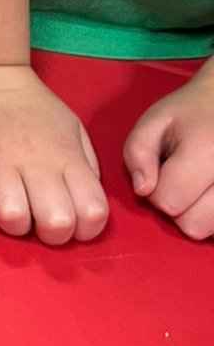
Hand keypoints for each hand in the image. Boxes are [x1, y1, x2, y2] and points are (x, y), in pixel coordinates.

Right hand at [0, 63, 106, 244]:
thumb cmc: (30, 104)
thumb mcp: (71, 127)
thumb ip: (85, 165)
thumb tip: (85, 203)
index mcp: (65, 155)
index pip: (93, 213)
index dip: (85, 230)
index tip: (70, 221)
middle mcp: (34, 161)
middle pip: (56, 224)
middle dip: (49, 235)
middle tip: (37, 219)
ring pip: (11, 218)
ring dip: (10, 223)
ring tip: (5, 206)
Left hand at [123, 64, 213, 238]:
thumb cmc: (191, 114)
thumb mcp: (155, 120)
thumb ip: (137, 153)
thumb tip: (142, 190)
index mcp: (207, 149)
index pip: (168, 202)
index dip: (156, 189)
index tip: (163, 169)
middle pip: (193, 226)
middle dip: (180, 206)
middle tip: (184, 178)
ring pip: (211, 231)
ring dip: (200, 214)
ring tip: (201, 183)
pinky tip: (211, 193)